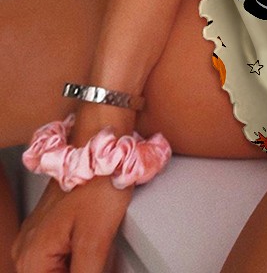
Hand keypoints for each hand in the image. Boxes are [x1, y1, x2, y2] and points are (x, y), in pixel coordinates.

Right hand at [11, 173, 133, 272]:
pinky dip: (78, 260)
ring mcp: (35, 239)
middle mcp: (25, 252)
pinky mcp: (48, 229)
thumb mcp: (95, 241)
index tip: (98, 268)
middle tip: (101, 259)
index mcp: (31, 261)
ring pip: (58, 271)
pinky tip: (96, 250)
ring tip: (101, 254)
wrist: (102, 145)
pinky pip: (60, 259)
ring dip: (81, 268)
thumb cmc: (97, 180)